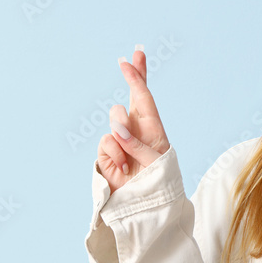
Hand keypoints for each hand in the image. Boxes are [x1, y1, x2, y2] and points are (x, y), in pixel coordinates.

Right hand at [96, 45, 171, 193]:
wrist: (142, 206)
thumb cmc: (155, 183)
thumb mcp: (155, 161)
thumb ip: (137, 143)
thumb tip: (116, 130)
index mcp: (152, 128)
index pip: (145, 97)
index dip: (138, 76)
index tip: (134, 56)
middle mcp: (135, 129)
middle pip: (131, 96)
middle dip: (134, 74)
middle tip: (132, 56)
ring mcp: (119, 139)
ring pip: (116, 118)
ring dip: (126, 134)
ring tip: (133, 156)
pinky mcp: (106, 152)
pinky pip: (108, 141)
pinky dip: (118, 154)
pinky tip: (125, 168)